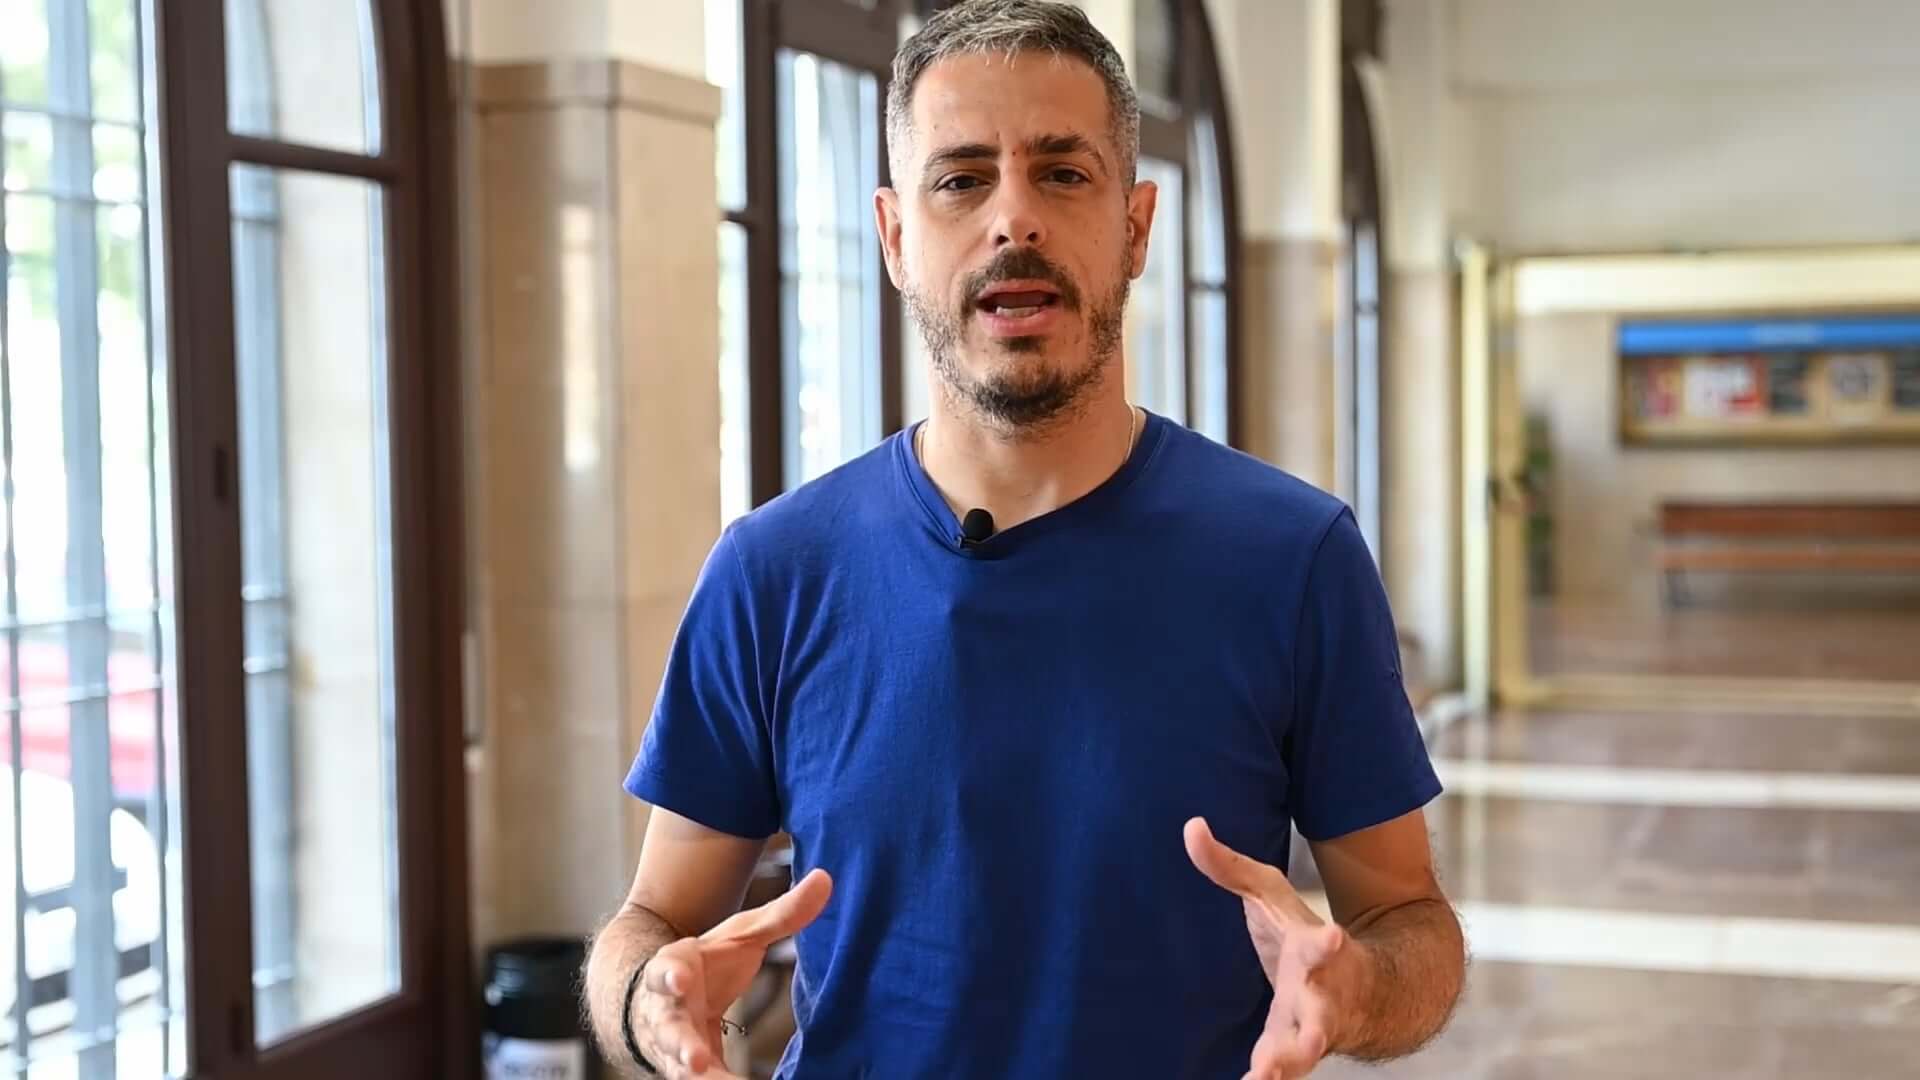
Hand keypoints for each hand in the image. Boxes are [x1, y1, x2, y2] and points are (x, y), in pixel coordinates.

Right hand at [633, 868, 832, 1077]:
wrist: (665, 992)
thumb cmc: (708, 961)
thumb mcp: (741, 934)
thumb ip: (782, 914)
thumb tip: (827, 878)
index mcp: (676, 966)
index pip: (667, 967)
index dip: (671, 974)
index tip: (681, 980)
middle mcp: (665, 1010)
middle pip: (667, 1028)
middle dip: (679, 1044)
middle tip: (694, 1061)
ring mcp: (669, 1043)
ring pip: (675, 1065)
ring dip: (691, 1076)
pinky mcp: (681, 1068)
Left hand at [1184, 818, 1362, 1079]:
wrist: (1365, 987)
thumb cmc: (1304, 935)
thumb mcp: (1271, 895)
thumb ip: (1229, 867)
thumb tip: (1190, 826)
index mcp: (1316, 952)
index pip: (1323, 946)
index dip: (1326, 944)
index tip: (1332, 938)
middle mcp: (1322, 994)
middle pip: (1321, 1012)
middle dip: (1316, 1025)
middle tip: (1309, 1043)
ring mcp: (1314, 1029)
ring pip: (1305, 1052)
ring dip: (1288, 1066)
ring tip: (1267, 1077)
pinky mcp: (1296, 1053)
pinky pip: (1283, 1071)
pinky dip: (1268, 1079)